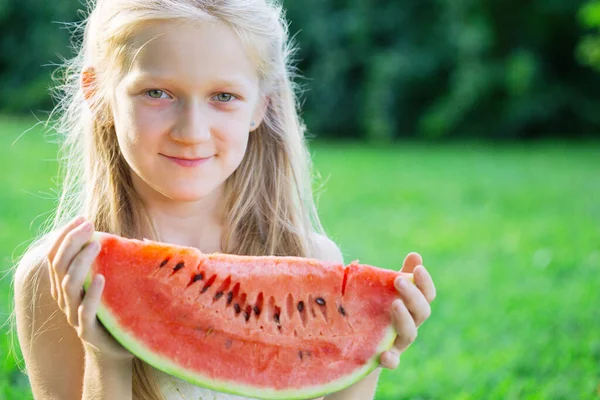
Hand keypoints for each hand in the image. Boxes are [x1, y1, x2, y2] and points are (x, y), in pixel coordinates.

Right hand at [47, 216, 132, 360]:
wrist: (117, 347)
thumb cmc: (114, 308)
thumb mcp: (110, 281)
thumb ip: (109, 262)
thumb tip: (123, 237)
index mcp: (65, 284)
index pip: (55, 255)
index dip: (64, 235)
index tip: (81, 218)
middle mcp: (65, 298)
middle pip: (59, 266)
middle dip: (71, 243)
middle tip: (88, 226)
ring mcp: (74, 315)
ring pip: (68, 286)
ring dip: (81, 263)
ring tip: (95, 246)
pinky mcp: (88, 331)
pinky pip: (85, 311)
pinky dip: (92, 294)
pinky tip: (101, 278)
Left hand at [380, 252, 435, 368]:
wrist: (359, 347)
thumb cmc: (378, 311)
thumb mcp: (386, 292)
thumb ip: (400, 275)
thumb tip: (415, 254)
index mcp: (413, 307)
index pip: (427, 295)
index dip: (425, 282)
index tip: (418, 268)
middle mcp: (411, 324)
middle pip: (422, 312)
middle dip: (413, 295)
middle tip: (399, 280)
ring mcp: (400, 342)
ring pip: (410, 333)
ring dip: (405, 319)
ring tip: (395, 304)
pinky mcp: (387, 358)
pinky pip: (393, 361)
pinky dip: (392, 359)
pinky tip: (384, 355)